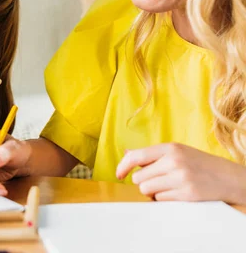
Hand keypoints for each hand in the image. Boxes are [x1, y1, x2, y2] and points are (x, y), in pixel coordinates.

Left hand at [116, 143, 245, 203]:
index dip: (123, 167)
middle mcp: (174, 161)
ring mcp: (181, 178)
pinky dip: (164, 199)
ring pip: (147, 190)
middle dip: (145, 182)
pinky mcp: (187, 194)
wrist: (229, 178)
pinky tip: (176, 193)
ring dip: (153, 192)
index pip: (136, 156)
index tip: (119, 175)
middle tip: (159, 180)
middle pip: (139, 178)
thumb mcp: (176, 152)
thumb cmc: (198, 164)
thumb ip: (151, 154)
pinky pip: (160, 200)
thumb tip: (126, 153)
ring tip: (167, 187)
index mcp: (170, 148)